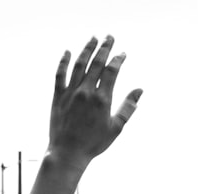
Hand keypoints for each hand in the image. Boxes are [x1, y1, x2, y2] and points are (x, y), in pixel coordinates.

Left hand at [47, 36, 143, 171]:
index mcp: (102, 100)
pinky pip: (60, 74)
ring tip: (93, 38)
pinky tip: (68, 52)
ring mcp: (71, 92)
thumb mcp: (116, 128)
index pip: (111, 72)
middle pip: (96, 63)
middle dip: (104, 48)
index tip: (123, 53)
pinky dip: (64, 61)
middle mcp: (86, 92)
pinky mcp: (57, 96)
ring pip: (79, 64)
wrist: (68, 152)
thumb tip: (140, 91)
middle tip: (109, 37)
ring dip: (87, 49)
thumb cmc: (94, 143)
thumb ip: (128, 107)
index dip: (118, 60)